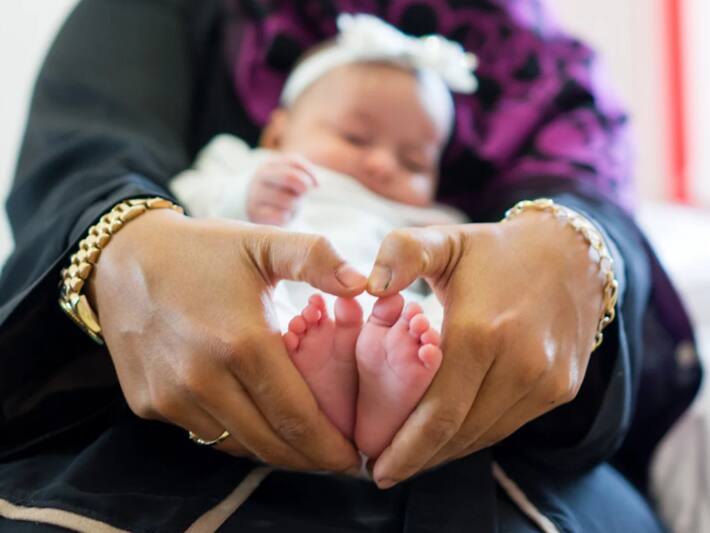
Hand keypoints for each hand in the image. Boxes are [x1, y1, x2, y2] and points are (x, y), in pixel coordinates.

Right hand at [89, 208, 365, 472]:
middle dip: (309, 457)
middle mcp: (203, 379)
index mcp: (242, 342)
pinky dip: (235, 434)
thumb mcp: (262, 243)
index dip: (329, 444)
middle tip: (335, 457)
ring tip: (300, 440)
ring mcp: (171, 396)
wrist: (122, 259)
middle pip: (270, 443)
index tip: (353, 455)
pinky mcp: (149, 404)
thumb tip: (363, 283)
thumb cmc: (203, 250)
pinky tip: (255, 418)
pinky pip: (204, 433)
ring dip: (273, 448)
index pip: (297, 417)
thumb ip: (317, 258)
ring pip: (237, 444)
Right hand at [247, 154, 316, 224]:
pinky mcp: (255, 213)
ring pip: (288, 200)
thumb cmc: (280, 194)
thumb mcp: (291, 181)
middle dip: (304, 188)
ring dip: (296, 206)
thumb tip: (316, 184)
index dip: (310, 174)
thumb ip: (303, 176)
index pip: (294, 162)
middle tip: (303, 195)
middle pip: (290, 177)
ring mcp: (255, 195)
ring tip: (291, 207)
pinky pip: (281, 216)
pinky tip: (282, 216)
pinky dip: (287, 217)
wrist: (257, 211)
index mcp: (270, 165)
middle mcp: (260, 177)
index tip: (317, 185)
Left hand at [365, 210, 603, 487]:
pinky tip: (450, 436)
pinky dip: (476, 435)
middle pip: (460, 432)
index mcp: (482, 331)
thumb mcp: (444, 240)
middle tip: (385, 470)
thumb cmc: (493, 251)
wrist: (571, 255)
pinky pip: (508, 425)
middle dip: (419, 458)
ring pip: (485, 435)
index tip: (377, 470)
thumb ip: (402, 253)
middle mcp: (521, 363)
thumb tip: (368, 286)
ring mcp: (546, 380)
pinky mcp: (562, 389)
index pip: (439, 412)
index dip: (406, 448)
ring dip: (447, 452)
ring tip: (411, 458)